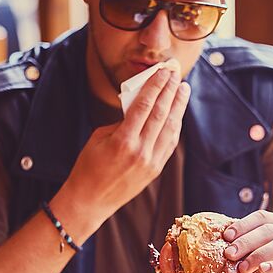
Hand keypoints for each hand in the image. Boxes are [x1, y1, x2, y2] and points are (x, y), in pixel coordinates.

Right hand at [60, 68, 190, 227]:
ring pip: (170, 129)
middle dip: (170, 91)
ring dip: (178, 107)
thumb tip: (140, 108)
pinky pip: (169, 144)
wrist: (90, 200)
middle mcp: (140, 152)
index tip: (162, 71)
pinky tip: (177, 114)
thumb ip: (121, 122)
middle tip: (176, 74)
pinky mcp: (155, 170)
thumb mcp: (99, 138)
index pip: (144, 106)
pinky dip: (174, 126)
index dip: (155, 86)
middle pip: (161, 114)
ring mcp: (151, 162)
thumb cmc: (89, 166)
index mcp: (123, 141)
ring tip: (183, 89)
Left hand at [223, 210, 272, 272]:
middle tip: (229, 254)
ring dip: (259, 254)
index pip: (263, 217)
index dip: (243, 225)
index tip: (226, 237)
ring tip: (243, 267)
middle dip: (247, 241)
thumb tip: (217, 246)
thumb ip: (243, 256)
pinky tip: (263, 270)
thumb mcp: (256, 267)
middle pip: (271, 229)